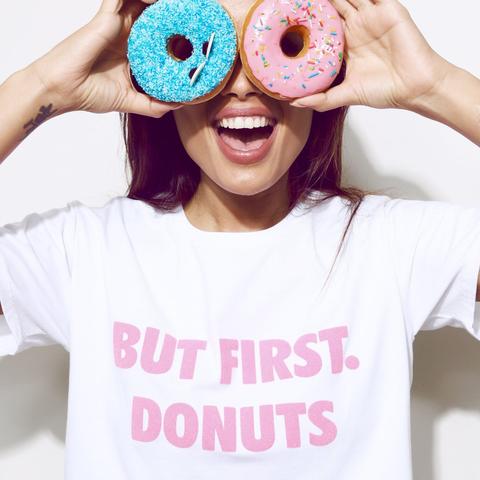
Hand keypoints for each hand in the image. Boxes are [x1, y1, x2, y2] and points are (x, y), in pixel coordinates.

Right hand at [27, 0, 181, 117]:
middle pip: (152, 16)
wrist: (63, 90)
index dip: (174, 33)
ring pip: (141, 3)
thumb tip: (177, 105)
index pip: (157, 36)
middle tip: (192, 13)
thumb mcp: (129, 101)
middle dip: (171, 13)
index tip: (196, 36)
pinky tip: (159, 1)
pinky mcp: (105, 19)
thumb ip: (152, 104)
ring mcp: (115, 25)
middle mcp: (125, 35)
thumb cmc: (89, 94)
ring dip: (159, 4)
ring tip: (180, 4)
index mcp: (131, 52)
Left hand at [290, 0, 452, 111]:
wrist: (415, 87)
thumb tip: (294, 103)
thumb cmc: (384, 91)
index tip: (290, 13)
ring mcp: (372, 16)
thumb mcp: (346, 94)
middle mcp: (358, 27)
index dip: (309, 18)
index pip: (323, 25)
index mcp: (346, 45)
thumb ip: (321, 98)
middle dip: (320, 2)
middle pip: (334, 5)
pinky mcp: (388, 8)